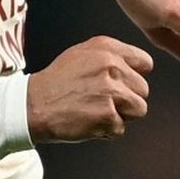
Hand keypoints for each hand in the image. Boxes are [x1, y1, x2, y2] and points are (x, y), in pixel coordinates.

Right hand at [27, 36, 152, 142]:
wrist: (34, 104)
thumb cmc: (57, 81)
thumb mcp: (82, 53)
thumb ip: (111, 55)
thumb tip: (137, 66)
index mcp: (107, 49)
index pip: (145, 63)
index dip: (135, 75)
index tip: (123, 83)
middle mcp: (112, 67)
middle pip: (143, 89)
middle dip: (128, 98)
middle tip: (105, 100)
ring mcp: (111, 92)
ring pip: (139, 109)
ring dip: (122, 115)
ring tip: (100, 111)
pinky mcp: (107, 116)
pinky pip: (121, 128)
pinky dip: (107, 130)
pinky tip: (90, 121)